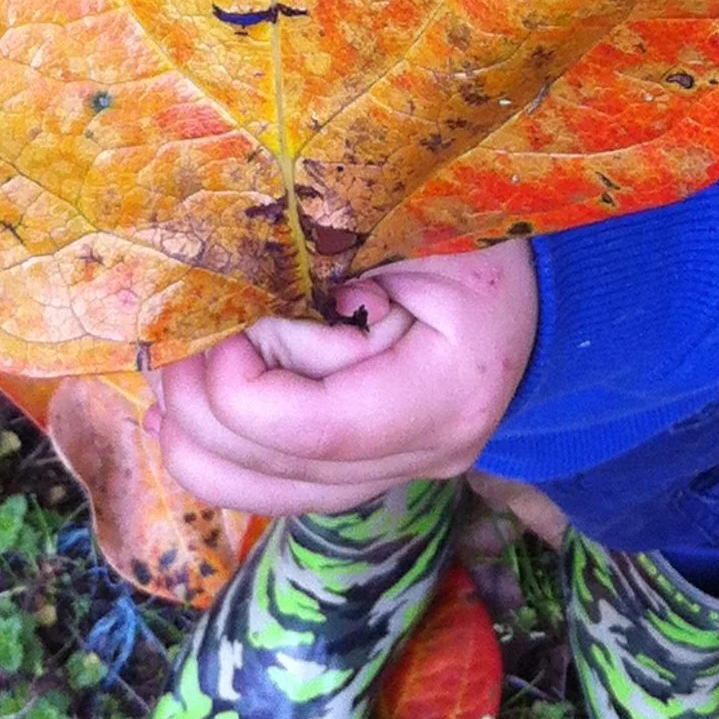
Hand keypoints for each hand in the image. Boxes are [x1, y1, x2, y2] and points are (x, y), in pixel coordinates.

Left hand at [149, 243, 538, 518]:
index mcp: (448, 391)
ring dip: (201, 444)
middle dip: (202, 414)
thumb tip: (228, 281)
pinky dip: (228, 453)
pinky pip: (286, 482)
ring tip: (163, 384)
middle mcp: (428, 454)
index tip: (211, 327)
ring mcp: (404, 468)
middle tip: (168, 346)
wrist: (554, 283)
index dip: (241, 390)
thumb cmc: (488, 230)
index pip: (316, 431)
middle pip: (281, 476)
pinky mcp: (379, 462)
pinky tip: (185, 416)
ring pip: (273, 495)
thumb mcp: (420, 222)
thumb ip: (336, 255)